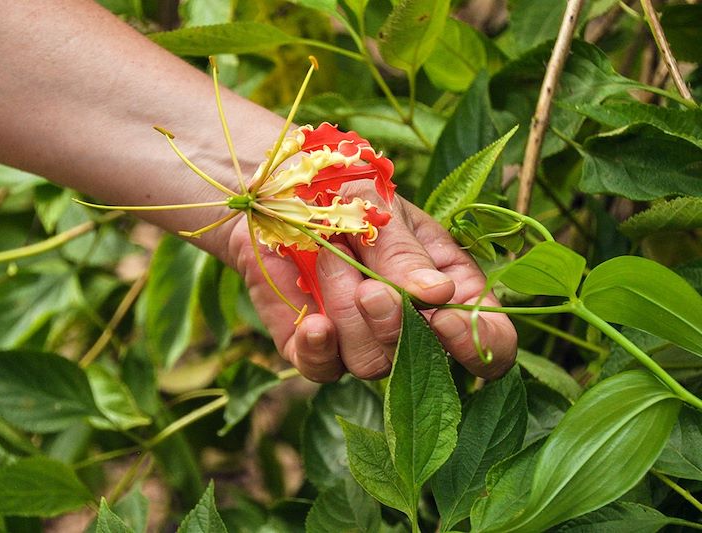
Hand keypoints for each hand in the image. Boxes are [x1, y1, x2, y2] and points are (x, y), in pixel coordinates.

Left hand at [226, 187, 517, 382]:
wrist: (275, 193)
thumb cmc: (340, 191)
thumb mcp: (380, 207)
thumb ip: (405, 253)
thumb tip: (440, 295)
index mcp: (450, 287)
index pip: (490, 341)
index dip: (476, 344)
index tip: (440, 317)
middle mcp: (412, 324)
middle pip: (422, 361)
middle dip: (393, 323)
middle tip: (369, 284)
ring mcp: (363, 340)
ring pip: (371, 364)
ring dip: (346, 310)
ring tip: (329, 258)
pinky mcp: (317, 349)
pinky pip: (324, 370)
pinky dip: (319, 348)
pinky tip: (313, 322)